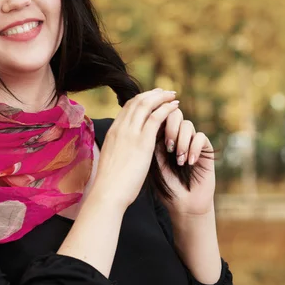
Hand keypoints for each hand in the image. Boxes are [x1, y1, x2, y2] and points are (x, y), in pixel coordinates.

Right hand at [91, 88, 178, 210]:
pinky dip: (166, 108)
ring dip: (161, 97)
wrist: (108, 192)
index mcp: (112, 132)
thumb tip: (124, 150)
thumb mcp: (111, 159)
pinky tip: (175, 106)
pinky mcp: (142, 141)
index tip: (151, 98)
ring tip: (172, 95)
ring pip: (146, 104)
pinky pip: (156, 117)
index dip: (141, 100)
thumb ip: (119, 149)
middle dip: (152, 94)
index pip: (127, 108)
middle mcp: (120, 128)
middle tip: (164, 91)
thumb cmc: (110, 184)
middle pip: (136, 101)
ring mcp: (130, 133)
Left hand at [159, 111, 215, 216]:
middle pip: (175, 114)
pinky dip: (194, 148)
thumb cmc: (166, 185)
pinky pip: (201, 137)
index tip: (156, 136)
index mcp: (161, 136)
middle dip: (171, 127)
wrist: (184, 203)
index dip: (159, 120)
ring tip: (179, 160)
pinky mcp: (205, 148)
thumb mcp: (154, 162)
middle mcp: (176, 135)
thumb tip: (151, 122)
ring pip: (188, 125)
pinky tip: (189, 162)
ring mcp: (191, 141)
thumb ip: (153, 142)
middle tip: (169, 146)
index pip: (160, 116)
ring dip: (182, 141)